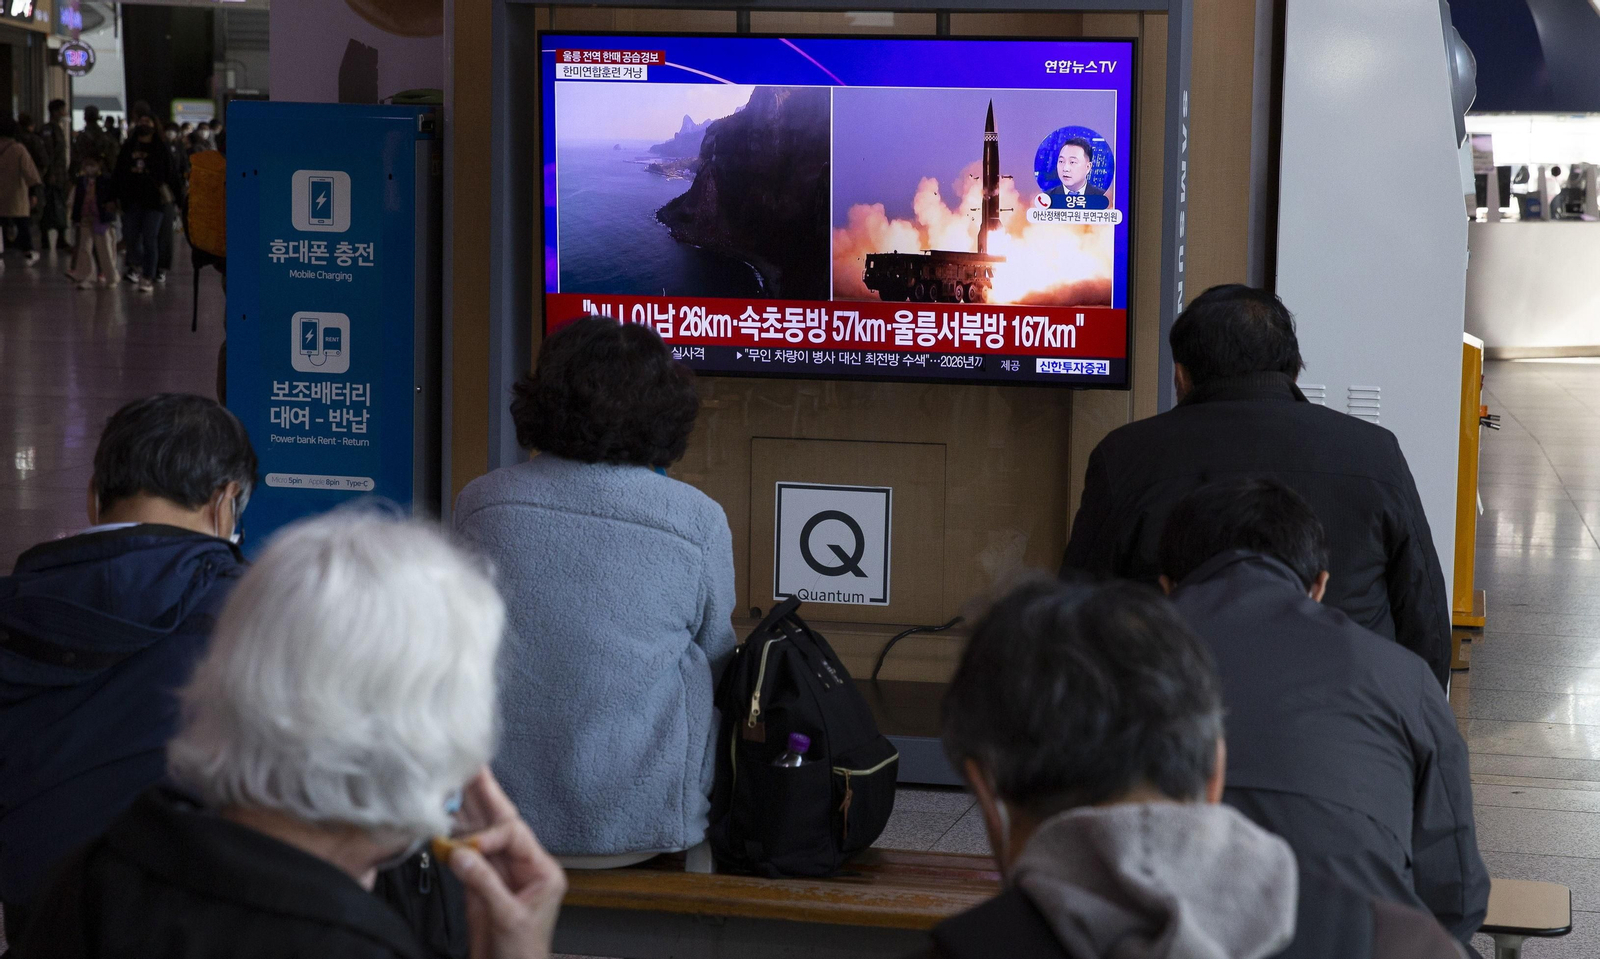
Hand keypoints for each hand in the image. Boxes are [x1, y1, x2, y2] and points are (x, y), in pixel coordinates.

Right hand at [444, 768, 566, 958]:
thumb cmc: (520, 955)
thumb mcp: (508, 919)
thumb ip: (483, 883)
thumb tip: (460, 852)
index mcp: (541, 870)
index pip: (514, 835)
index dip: (489, 836)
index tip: (468, 849)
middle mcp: (523, 866)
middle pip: (502, 824)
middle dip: (485, 797)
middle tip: (471, 767)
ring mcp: (501, 874)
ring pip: (482, 835)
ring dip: (467, 811)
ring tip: (454, 782)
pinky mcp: (481, 885)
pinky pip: (467, 855)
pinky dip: (454, 838)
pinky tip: (443, 819)